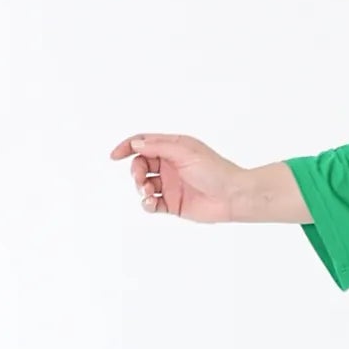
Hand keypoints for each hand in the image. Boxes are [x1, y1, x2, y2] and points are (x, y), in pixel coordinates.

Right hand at [108, 132, 245, 223]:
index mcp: (174, 148)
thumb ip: (158, 146)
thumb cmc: (215, 170)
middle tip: (140, 179)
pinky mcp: (174, 204)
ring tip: (149, 192)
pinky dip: (146, 203)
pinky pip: (152, 204)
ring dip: (140, 188)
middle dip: (135, 172)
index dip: (128, 147)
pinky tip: (151, 203)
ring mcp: (171, 185)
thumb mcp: (184, 151)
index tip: (115, 156)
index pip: (144, 143)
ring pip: (144, 185)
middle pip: (140, 165)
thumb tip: (135, 143)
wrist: (233, 196)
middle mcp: (170, 166)